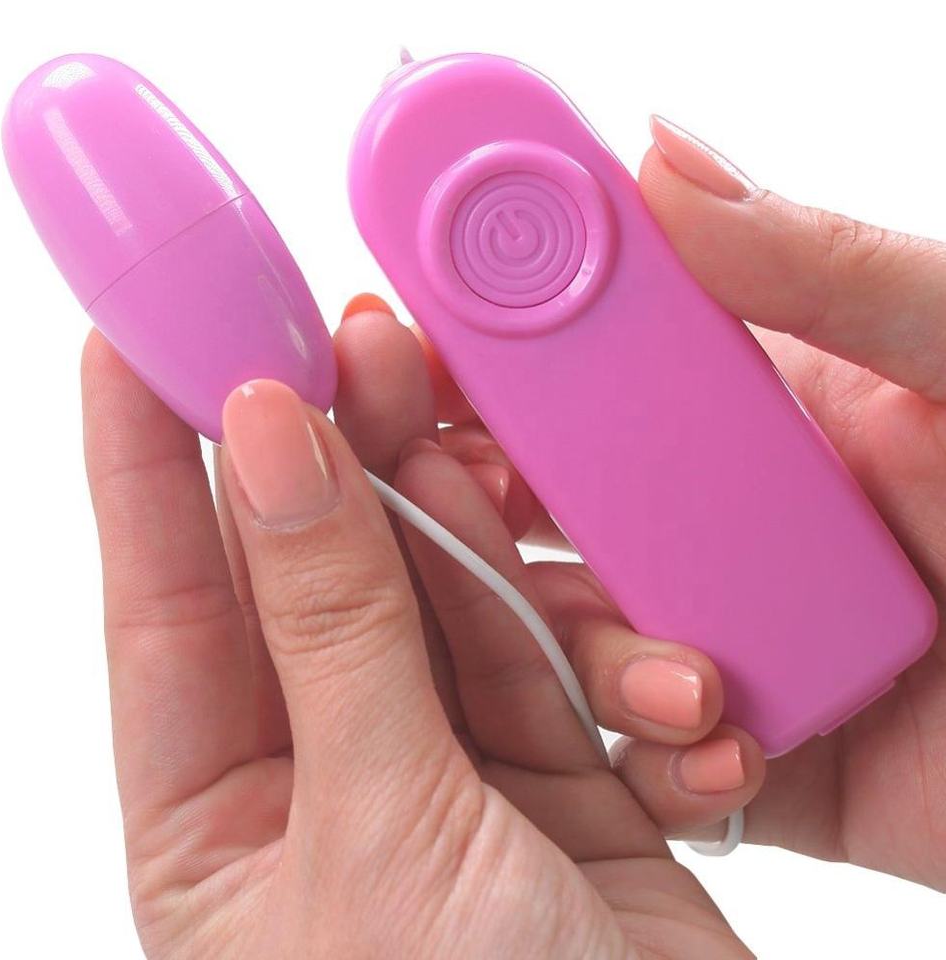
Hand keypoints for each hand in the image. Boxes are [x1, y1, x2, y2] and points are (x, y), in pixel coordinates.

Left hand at [82, 324, 759, 957]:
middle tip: (345, 340)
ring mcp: (443, 762)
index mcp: (219, 817)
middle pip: (311, 570)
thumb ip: (328, 629)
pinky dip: (558, 614)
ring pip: (432, 592)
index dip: (144, 460)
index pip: (164, 600)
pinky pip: (535, 646)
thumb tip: (263, 448)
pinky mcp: (552, 764)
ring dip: (455, 523)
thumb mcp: (377, 835)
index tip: (142, 337)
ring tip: (459, 440)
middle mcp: (325, 772)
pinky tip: (552, 573)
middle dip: (325, 454)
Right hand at [413, 116, 945, 890]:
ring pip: (570, 628)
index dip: (481, 338)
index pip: (575, 355)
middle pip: (539, 490)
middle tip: (443, 490)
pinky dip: (663, 756)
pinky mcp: (741, 738)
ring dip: (584, 650)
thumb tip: (659, 156)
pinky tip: (729, 750)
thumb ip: (822, 267)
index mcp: (742, 400)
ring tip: (681, 675)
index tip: (404, 332)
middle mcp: (706, 510)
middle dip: (478, 494)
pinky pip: (645, 749)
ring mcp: (713, 626)